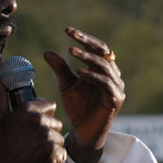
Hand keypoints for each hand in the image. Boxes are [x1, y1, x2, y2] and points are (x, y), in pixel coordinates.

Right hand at [0, 74, 65, 162]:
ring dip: (52, 146)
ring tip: (36, 152)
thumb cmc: (0, 145)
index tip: (33, 126)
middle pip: (56, 122)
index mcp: (27, 109)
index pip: (49, 105)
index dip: (44, 115)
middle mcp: (38, 120)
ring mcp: (46, 136)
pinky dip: (55, 159)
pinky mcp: (52, 151)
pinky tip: (42, 161)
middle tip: (32, 142)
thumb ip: (0, 95)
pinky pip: (62, 152)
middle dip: (48, 132)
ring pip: (59, 137)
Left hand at [43, 27, 125, 162]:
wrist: (82, 132)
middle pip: (103, 52)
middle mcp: (112, 75)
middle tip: (71, 37)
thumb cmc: (76, 107)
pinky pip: (106, 84)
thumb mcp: (66, 85)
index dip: (83, 37)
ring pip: (105, 66)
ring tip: (71, 51)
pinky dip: (93, 76)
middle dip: (87, 43)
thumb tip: (46, 51)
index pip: (96, 47)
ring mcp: (116, 87)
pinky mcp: (116, 100)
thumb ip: (60, 68)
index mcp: (101, 68)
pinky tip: (79, 72)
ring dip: (88, 58)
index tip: (67, 30)